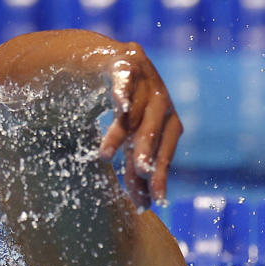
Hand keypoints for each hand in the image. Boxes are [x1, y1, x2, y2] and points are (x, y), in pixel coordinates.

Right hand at [97, 44, 182, 208]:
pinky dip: (123, 92)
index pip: (166, 149)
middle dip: (147, 152)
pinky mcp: (122, 61)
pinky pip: (124, 78)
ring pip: (136, 109)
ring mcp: (143, 77)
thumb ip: (135, 162)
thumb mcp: (129, 136)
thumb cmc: (119, 107)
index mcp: (167, 118)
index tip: (155, 201)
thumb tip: (142, 205)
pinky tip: (122, 106)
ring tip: (105, 156)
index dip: (161, 173)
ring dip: (122, 132)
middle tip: (140, 174)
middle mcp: (160, 97)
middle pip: (155, 129)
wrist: (98, 59)